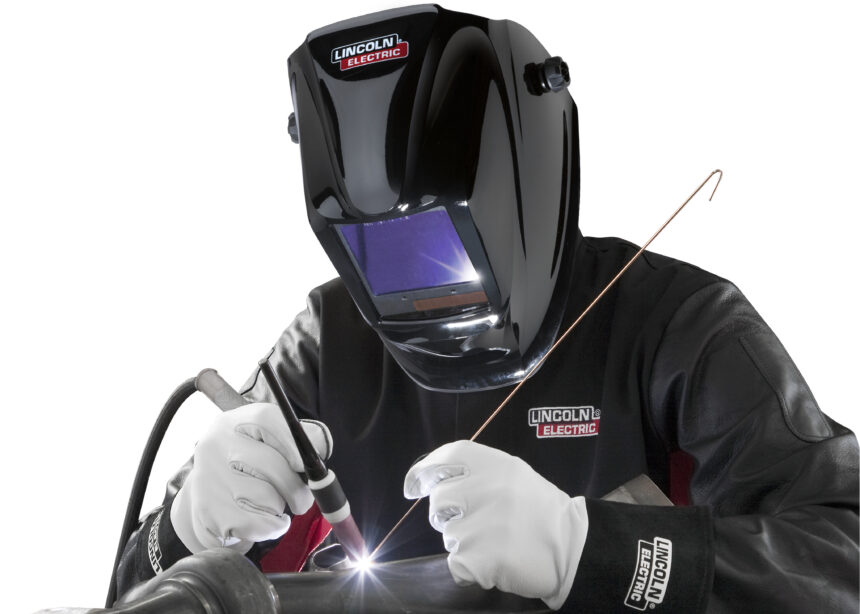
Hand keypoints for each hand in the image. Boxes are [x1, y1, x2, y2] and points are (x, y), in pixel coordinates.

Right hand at [170, 402, 331, 552]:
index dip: (293, 442)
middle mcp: (217, 445)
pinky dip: (273, 527)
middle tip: (302, 499)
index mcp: (233, 422)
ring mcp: (210, 478)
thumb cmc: (250, 466)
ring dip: (280, 507)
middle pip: (272, 465)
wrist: (210, 496)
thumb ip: (298, 439)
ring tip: (274, 504)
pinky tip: (269, 521)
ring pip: (267, 498)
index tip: (305, 463)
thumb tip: (320, 448)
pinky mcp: (210, 511)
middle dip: (297, 488)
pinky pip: (258, 524)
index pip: (266, 420)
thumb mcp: (268, 442)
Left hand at [403, 440, 587, 609]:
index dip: (422, 472)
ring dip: (464, 542)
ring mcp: (481, 525)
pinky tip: (494, 561)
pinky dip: (470, 569)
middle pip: (438, 502)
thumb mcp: (512, 474)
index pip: (444, 459)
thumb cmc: (539, 509)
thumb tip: (431, 479)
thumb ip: (477, 471)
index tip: (413, 487)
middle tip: (475, 521)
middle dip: (448, 515)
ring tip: (494, 540)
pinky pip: (456, 565)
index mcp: (493, 464)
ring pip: (448, 536)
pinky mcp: (480, 559)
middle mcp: (484, 489)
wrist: (571, 546)